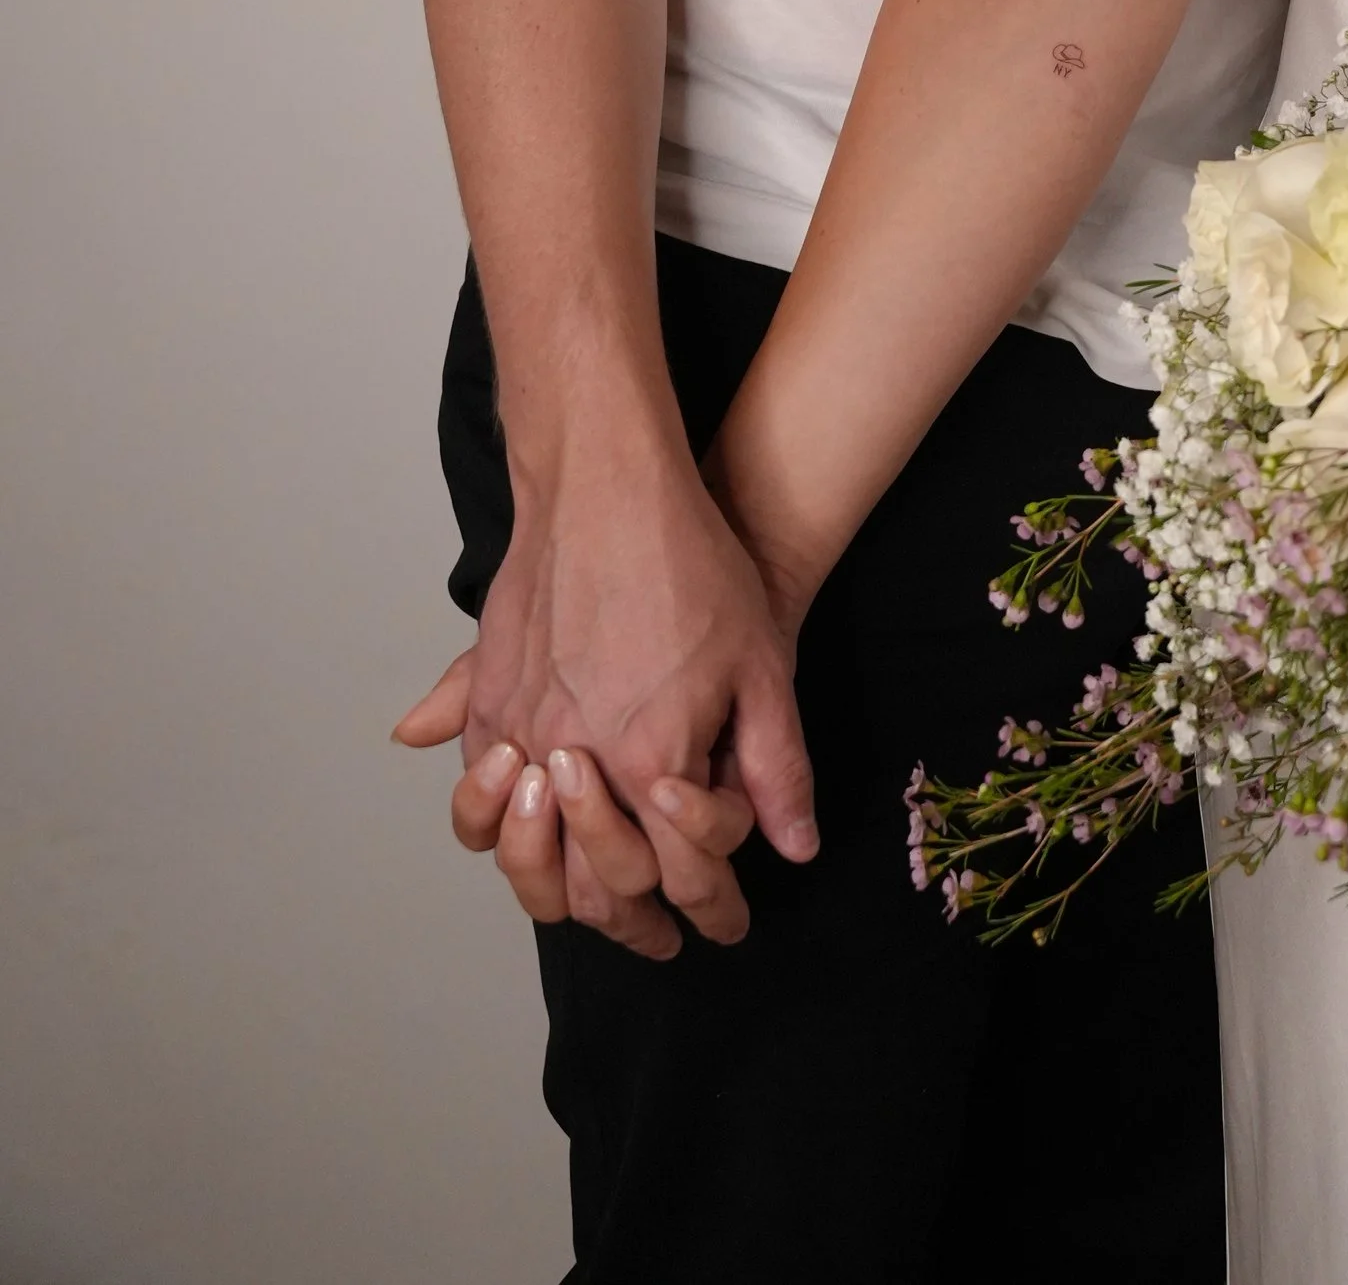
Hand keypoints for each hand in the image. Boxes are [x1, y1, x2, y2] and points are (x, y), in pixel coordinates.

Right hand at [392, 456, 816, 953]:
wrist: (610, 487)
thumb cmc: (693, 568)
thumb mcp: (760, 666)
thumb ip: (775, 767)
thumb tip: (793, 850)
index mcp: (649, 761)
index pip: (677, 879)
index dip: (708, 913)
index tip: (723, 928)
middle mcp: (576, 760)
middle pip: (592, 888)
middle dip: (631, 923)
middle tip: (656, 937)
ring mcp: (520, 731)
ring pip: (524, 856)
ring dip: (555, 890)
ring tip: (590, 899)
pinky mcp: (487, 699)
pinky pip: (478, 795)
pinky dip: (496, 828)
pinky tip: (524, 828)